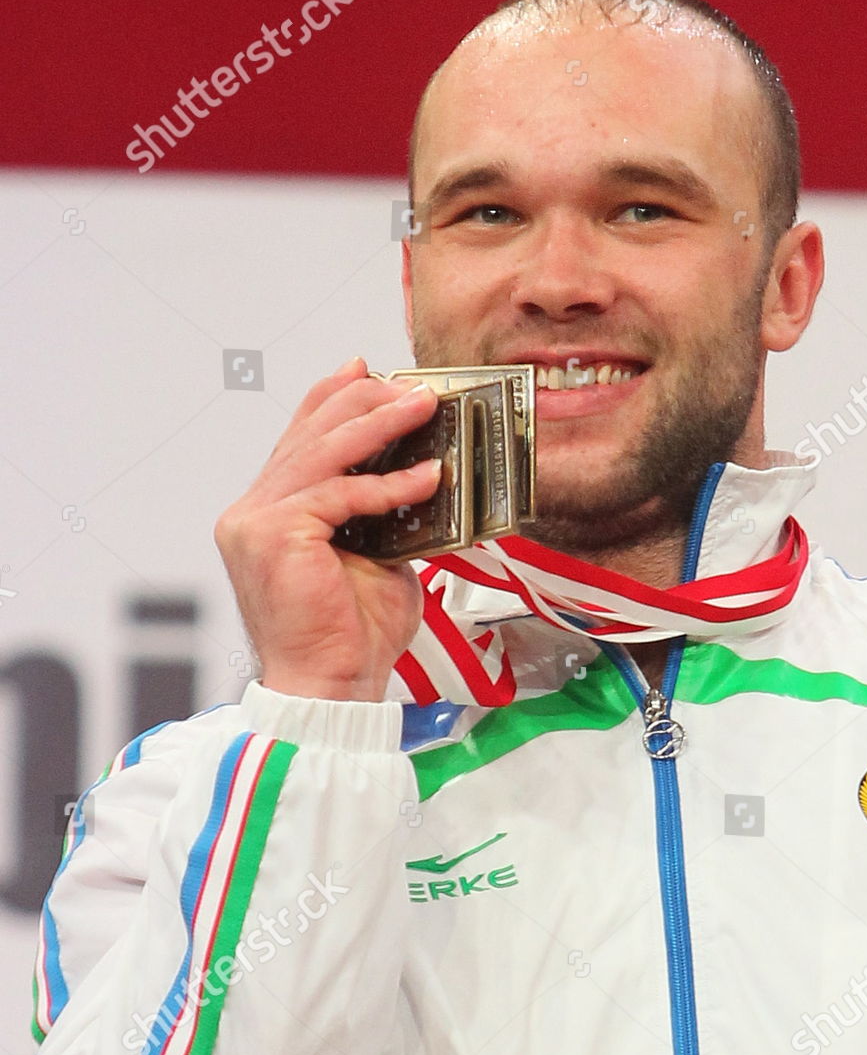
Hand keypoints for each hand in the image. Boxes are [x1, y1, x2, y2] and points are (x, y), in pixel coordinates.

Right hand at [214, 356, 440, 700]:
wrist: (332, 686)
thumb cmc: (352, 635)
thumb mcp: (376, 558)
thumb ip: (382, 515)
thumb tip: (420, 476)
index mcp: (267, 514)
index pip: (299, 439)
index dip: (333, 397)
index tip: (367, 368)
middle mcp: (252, 512)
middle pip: (310, 434)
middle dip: (365, 401)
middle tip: (413, 387)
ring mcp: (256, 522)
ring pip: (323, 452)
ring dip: (380, 424)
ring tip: (423, 407)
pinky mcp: (275, 535)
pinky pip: (340, 494)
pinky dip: (388, 484)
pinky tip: (426, 477)